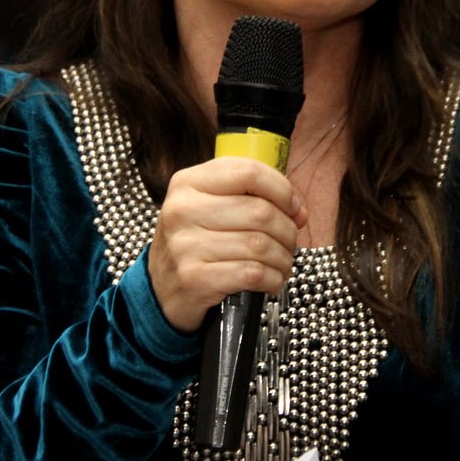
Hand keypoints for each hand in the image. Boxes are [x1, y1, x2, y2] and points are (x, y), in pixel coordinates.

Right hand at [147, 157, 308, 333]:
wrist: (161, 288)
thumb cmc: (196, 242)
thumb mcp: (210, 205)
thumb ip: (251, 196)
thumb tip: (298, 210)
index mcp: (188, 182)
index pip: (248, 172)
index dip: (282, 189)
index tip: (294, 207)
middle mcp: (182, 210)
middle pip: (259, 211)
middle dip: (287, 229)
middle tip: (290, 241)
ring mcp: (185, 245)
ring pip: (259, 244)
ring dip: (283, 257)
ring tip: (282, 262)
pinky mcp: (194, 278)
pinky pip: (251, 274)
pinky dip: (272, 278)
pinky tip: (272, 280)